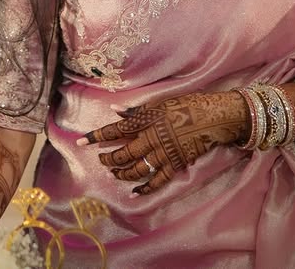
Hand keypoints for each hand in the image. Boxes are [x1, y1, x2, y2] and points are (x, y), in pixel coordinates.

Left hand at [77, 92, 247, 194]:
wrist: (214, 117)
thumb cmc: (187, 104)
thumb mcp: (161, 102)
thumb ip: (137, 110)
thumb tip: (116, 111)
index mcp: (146, 120)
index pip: (115, 130)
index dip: (96, 137)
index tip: (79, 142)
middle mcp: (151, 138)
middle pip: (123, 153)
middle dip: (109, 159)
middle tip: (102, 160)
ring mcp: (163, 153)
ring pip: (136, 168)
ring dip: (122, 173)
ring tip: (115, 173)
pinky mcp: (175, 164)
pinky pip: (157, 180)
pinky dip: (145, 188)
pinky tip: (135, 192)